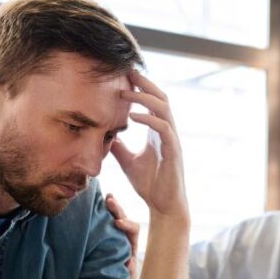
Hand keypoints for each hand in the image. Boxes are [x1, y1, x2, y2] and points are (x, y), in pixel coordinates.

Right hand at [105, 193, 139, 278]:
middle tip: (109, 201)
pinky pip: (104, 218)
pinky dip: (101, 209)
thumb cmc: (121, 277)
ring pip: (114, 215)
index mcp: (131, 242)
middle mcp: (124, 234)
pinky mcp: (104, 232)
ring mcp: (114, 232)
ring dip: (111, 205)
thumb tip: (129, 263)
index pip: (133, 228)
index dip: (127, 224)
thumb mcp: (127, 276)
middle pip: (123, 217)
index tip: (118, 223)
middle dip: (117, 209)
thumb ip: (130, 270)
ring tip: (106, 196)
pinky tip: (97, 200)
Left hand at [110, 71, 187, 220]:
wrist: (164, 207)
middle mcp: (167, 132)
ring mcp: (172, 141)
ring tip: (126, 91)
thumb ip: (119, 147)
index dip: (141, 87)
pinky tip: (133, 116)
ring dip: (145, 97)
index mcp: (158, 133)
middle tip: (128, 71)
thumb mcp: (128, 162)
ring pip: (164, 108)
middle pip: (160, 98)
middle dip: (145, 83)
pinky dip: (149, 119)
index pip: (152, 102)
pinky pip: (163, 128)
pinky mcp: (173, 151)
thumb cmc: (150, 186)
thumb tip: (105, 135)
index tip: (125, 76)